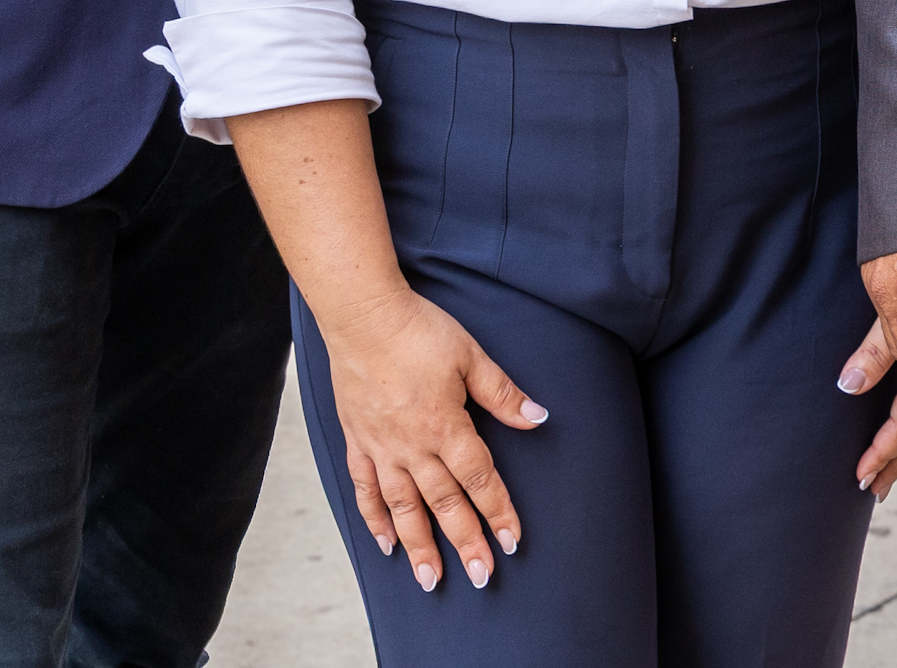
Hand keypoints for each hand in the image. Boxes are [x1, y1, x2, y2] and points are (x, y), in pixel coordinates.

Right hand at [317, 287, 543, 591]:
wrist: (363, 316)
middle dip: (465, 543)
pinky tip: (384, 543)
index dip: (498, 512)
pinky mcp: (357, 441)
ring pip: (403, 507)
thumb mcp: (471, 357)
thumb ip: (503, 394)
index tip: (512, 542)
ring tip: (431, 580)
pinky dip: (374, 518)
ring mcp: (381, 447)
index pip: (479, 480)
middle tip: (482, 577)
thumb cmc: (419, 332)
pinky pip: (365, 488)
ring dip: (419, 545)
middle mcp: (413, 446)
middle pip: (444, 504)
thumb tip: (539, 417)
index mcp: (446, 427)